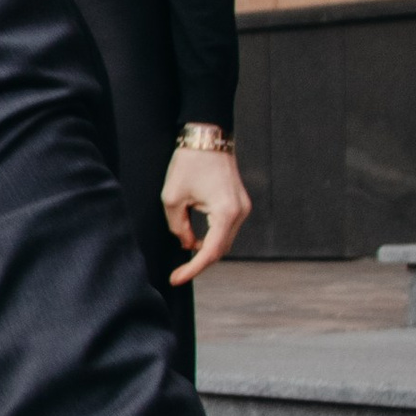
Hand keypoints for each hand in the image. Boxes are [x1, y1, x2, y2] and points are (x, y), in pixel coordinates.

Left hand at [163, 142, 251, 283]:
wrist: (207, 137)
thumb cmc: (189, 163)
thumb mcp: (173, 198)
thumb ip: (178, 227)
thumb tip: (187, 244)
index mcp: (226, 212)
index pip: (211, 251)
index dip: (193, 268)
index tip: (176, 279)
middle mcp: (240, 212)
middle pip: (221, 249)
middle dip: (199, 262)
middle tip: (178, 272)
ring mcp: (243, 207)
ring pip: (224, 240)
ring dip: (206, 249)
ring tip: (184, 256)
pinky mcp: (239, 203)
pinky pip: (226, 228)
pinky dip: (212, 237)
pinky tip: (195, 240)